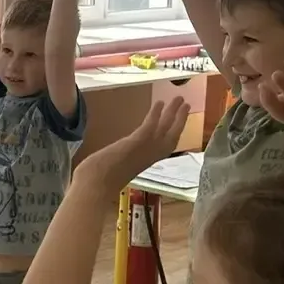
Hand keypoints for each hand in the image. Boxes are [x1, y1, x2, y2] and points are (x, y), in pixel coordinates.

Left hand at [76, 96, 191, 192]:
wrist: (97, 186)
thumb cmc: (100, 183)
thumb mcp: (117, 171)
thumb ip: (122, 164)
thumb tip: (116, 161)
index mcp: (147, 163)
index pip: (166, 146)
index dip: (174, 133)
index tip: (180, 122)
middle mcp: (152, 156)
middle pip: (172, 134)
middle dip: (180, 119)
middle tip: (187, 103)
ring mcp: (146, 149)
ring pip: (166, 127)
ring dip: (174, 111)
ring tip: (180, 97)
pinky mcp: (138, 141)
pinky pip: (151, 124)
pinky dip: (157, 113)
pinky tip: (160, 102)